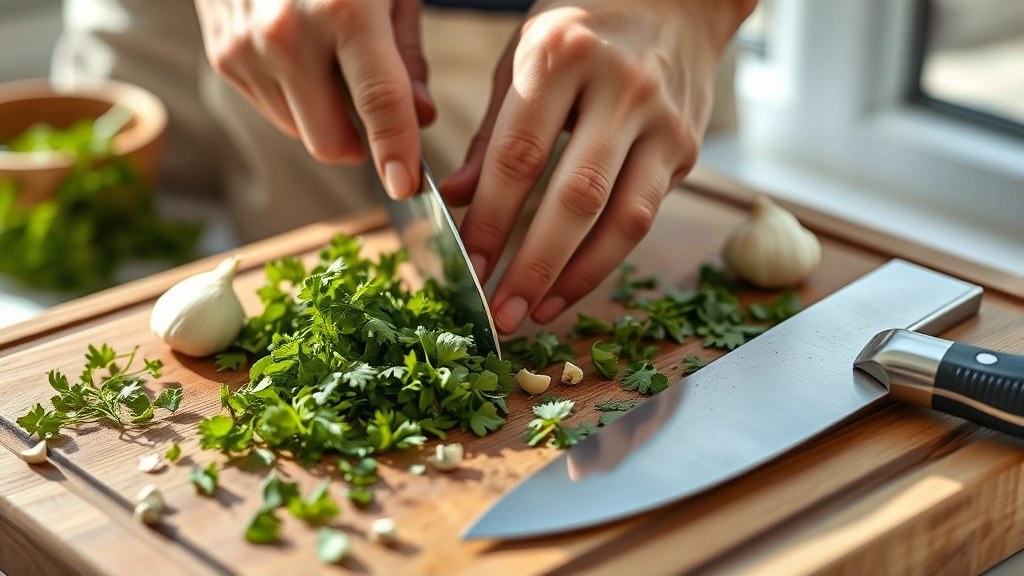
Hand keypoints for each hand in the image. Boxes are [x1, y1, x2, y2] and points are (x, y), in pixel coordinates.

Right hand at [194, 0, 434, 198]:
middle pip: (331, 141)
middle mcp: (287, 33)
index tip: (408, 187)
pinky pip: (272, 110)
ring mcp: (246, 48)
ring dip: (327, 119)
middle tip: (379, 120)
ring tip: (333, 62)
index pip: (379, 103)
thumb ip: (407, 55)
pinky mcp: (222, 56)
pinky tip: (302, 54)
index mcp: (344, 9)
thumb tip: (420, 118)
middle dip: (362, 144)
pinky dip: (296, 99)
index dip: (397, 151)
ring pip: (301, 132)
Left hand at [442, 0, 754, 332]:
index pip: (520, 156)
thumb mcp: (522, 56)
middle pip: (576, 196)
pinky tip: (571, 287)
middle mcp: (619, 87)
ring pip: (623, 218)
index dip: (492, 220)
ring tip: (536, 313)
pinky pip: (645, 216)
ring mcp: (661, 121)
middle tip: (501, 314)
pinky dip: (606, 260)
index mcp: (561, 55)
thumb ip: (492, 131)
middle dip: (534, 265)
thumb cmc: (583, 28)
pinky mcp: (687, 149)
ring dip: (576, 277)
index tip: (468, 267)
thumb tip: (461, 199)